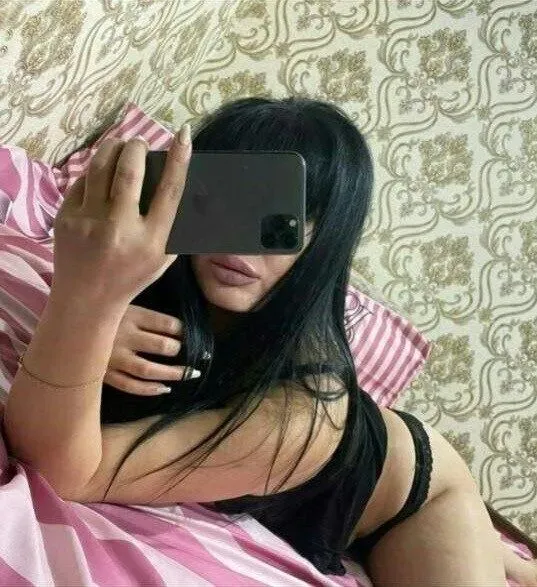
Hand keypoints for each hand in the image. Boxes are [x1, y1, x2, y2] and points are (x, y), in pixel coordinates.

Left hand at [51, 126, 190, 308]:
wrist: (87, 298)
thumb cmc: (131, 276)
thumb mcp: (162, 257)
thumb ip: (170, 226)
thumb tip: (174, 182)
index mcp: (151, 240)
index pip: (169, 191)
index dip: (179, 160)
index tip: (183, 135)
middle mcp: (120, 228)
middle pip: (129, 171)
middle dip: (137, 147)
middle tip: (140, 143)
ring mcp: (89, 221)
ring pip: (100, 168)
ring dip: (113, 148)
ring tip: (120, 146)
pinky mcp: (65, 218)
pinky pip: (82, 182)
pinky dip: (94, 172)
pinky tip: (100, 174)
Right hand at [104, 305, 199, 395]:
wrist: (64, 327)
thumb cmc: (98, 313)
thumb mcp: (121, 304)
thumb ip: (143, 313)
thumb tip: (173, 325)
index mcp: (130, 314)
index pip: (166, 323)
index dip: (183, 330)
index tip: (189, 334)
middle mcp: (124, 336)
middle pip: (161, 345)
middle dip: (178, 350)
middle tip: (190, 353)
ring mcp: (113, 357)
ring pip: (149, 369)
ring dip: (172, 373)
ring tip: (189, 374)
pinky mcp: (105, 374)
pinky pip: (131, 386)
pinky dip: (150, 389)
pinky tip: (165, 388)